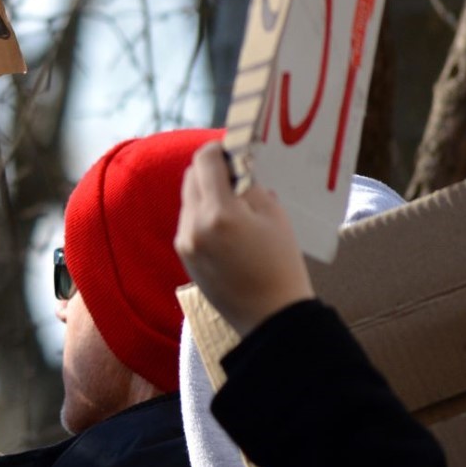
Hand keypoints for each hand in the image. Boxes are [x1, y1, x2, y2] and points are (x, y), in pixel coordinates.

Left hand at [175, 142, 313, 334]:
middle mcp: (193, 225)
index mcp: (219, 212)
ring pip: (188, 198)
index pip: (205, 161)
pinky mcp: (184, 255)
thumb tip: (236, 165)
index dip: (219, 149)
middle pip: (191, 176)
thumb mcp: (275, 216)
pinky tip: (227, 226)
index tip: (233, 150)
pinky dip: (203, 214)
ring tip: (235, 202)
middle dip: (211, 169)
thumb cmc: (281, 265)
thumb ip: (250, 185)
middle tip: (237, 172)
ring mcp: (185, 241)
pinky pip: (188, 221)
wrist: (271, 316)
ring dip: (206, 192)